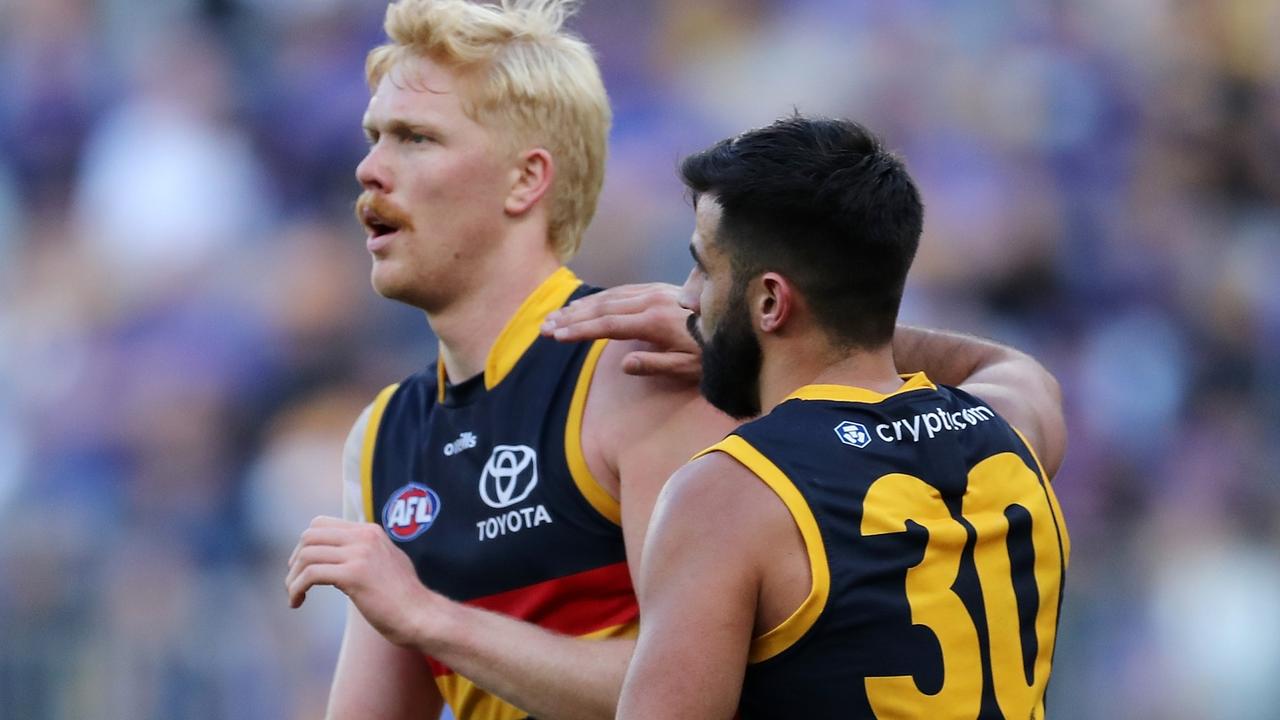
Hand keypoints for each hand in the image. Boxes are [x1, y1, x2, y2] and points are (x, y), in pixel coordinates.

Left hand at [287, 516, 439, 646]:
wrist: (421, 616)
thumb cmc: (404, 598)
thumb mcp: (387, 563)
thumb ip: (366, 553)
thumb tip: (343, 558)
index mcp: (370, 531)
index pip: (321, 523)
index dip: (305, 544)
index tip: (302, 566)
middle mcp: (364, 536)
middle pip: (309, 535)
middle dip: (295, 560)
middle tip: (294, 582)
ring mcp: (360, 554)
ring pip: (307, 555)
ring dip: (292, 578)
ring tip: (294, 596)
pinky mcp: (354, 575)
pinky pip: (311, 575)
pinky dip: (296, 589)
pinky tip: (297, 602)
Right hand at [541, 283, 701, 382]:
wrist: (737, 319)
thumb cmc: (713, 351)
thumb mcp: (690, 367)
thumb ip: (656, 364)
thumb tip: (624, 364)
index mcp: (656, 321)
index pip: (608, 325)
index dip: (580, 330)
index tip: (556, 336)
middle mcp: (652, 301)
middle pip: (602, 307)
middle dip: (571, 317)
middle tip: (544, 326)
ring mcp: (655, 292)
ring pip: (610, 296)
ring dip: (581, 306)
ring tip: (556, 316)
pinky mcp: (659, 290)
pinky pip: (623, 290)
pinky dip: (600, 297)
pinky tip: (587, 304)